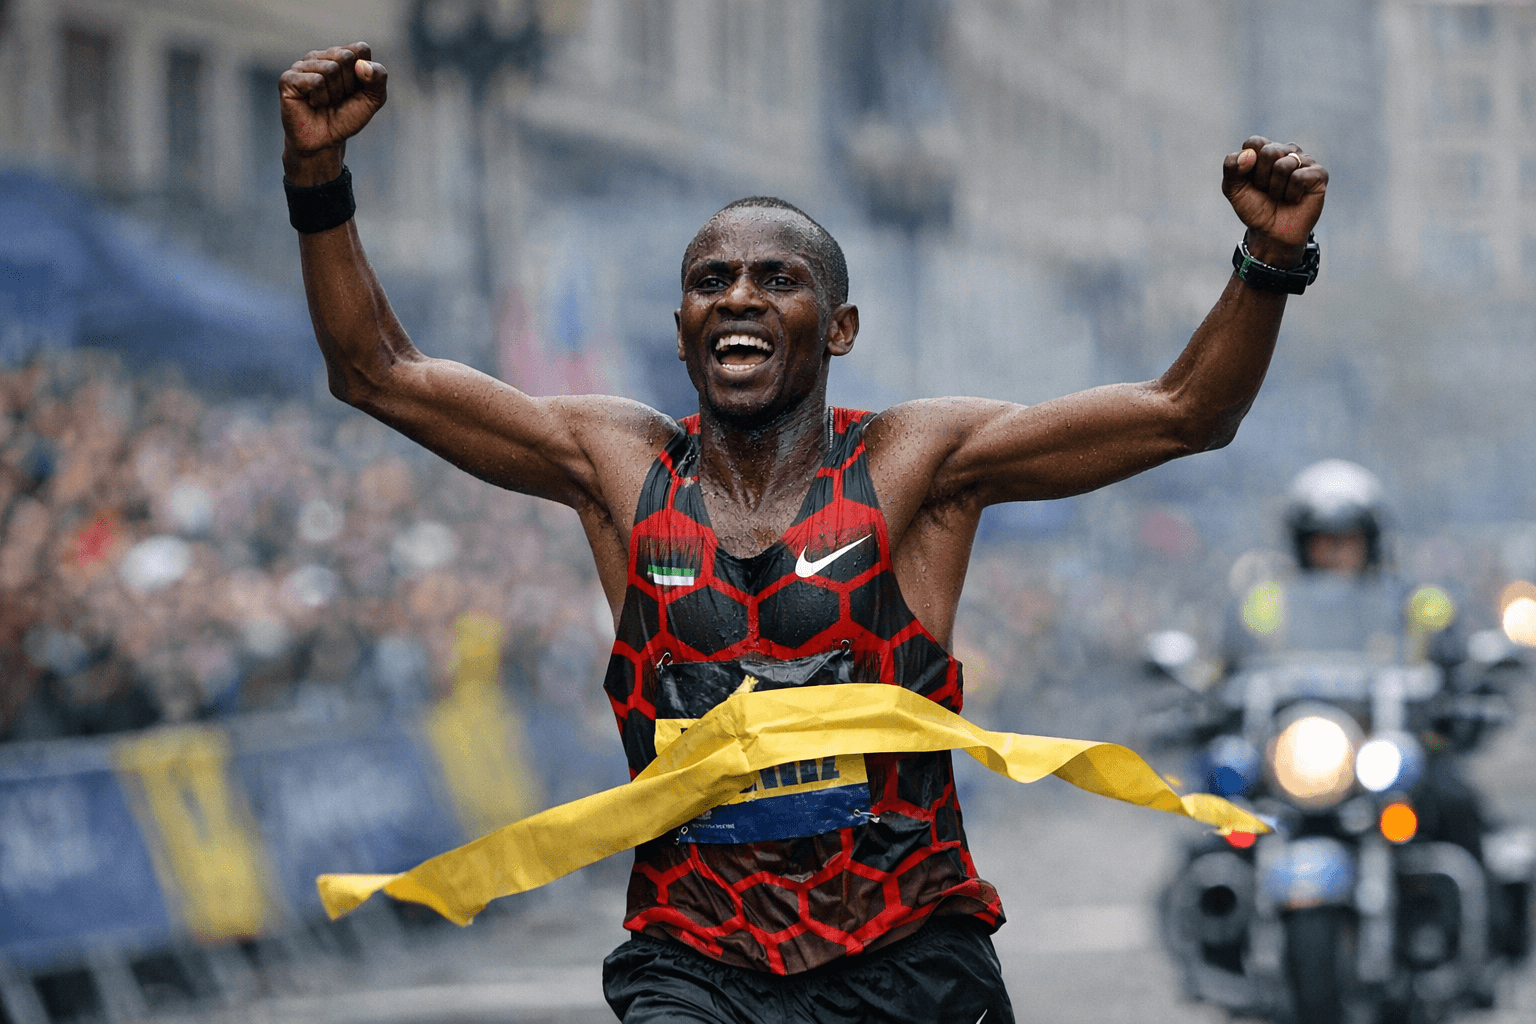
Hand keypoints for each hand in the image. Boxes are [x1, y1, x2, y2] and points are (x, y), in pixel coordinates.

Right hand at [280, 43, 387, 183]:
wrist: (326, 141)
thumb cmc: (347, 117)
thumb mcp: (373, 99)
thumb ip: (378, 77)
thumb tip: (362, 65)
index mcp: (340, 55)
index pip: (361, 49)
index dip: (365, 74)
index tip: (355, 90)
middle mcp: (320, 56)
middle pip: (346, 57)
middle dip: (348, 84)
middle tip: (338, 98)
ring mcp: (302, 65)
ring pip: (330, 69)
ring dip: (334, 94)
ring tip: (325, 102)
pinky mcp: (289, 78)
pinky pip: (316, 80)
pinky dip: (321, 98)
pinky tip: (313, 103)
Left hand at [1221, 136, 1327, 265]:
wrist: (1271, 232)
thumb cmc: (1254, 207)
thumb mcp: (1233, 189)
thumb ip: (1231, 168)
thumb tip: (1248, 154)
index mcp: (1265, 150)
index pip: (1254, 142)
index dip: (1247, 165)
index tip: (1249, 180)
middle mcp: (1286, 151)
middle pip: (1269, 151)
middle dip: (1261, 178)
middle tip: (1265, 190)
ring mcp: (1304, 160)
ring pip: (1283, 165)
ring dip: (1275, 188)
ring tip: (1279, 195)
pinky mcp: (1319, 174)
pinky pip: (1299, 177)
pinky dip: (1290, 194)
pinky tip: (1293, 198)